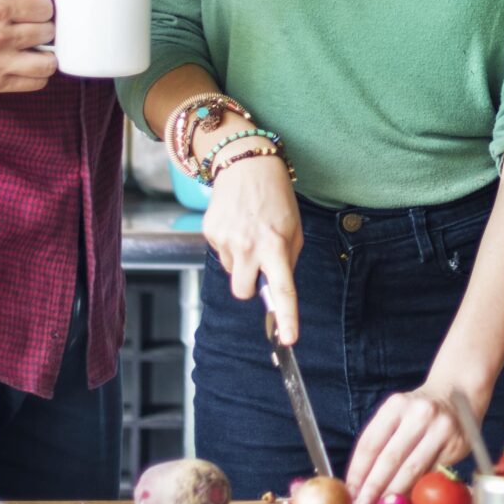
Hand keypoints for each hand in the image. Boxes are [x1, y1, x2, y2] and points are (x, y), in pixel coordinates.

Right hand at [0, 0, 57, 92]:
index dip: (42, 6)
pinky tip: (24, 63)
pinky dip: (36, 74)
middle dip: (42, 27)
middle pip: (48, 32)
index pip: (45, 8)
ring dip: (45, 53)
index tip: (32, 8)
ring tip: (32, 47)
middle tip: (29, 26)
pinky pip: (35, 83)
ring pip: (49, 62)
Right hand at [203, 144, 303, 339]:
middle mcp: (249, 246)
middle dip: (250, 285)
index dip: (286, 317)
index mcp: (276, 245)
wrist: (246, 165)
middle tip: (258, 264)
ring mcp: (226, 240)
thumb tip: (276, 287)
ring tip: (249, 232)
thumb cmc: (276, 198)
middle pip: (243, 292)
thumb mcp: (293, 229)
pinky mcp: (209, 233)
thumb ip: (286, 260)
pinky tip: (236, 224)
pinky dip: (229, 245)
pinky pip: (220, 254)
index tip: (288, 338)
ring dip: (240, 261)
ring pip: (232, 272)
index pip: (283, 289)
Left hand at [348, 383, 484, 503]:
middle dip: (374, 487)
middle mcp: (420, 414)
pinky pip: (432, 473)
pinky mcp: (457, 444)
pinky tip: (407, 498)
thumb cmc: (417, 413)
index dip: (358, 471)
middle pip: (390, 458)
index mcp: (397, 405)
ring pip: (412, 469)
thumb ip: (380, 443)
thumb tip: (360, 485)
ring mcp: (441, 429)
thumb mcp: (396, 415)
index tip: (351, 491)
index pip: (371, 443)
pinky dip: (417, 489)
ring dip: (394, 492)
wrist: (458, 395)